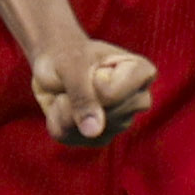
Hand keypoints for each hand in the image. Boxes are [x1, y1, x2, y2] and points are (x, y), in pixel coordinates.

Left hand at [28, 37, 153, 144]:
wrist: (53, 65)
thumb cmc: (68, 56)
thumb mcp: (72, 65)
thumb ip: (83, 95)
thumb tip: (93, 133)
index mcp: (141, 73)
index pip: (112, 95)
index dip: (90, 83)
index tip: (90, 67)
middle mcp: (138, 100)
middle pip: (104, 116)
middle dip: (78, 100)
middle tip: (75, 79)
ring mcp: (121, 122)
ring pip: (87, 131)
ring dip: (65, 111)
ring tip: (69, 91)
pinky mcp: (101, 138)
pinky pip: (71, 138)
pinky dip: (58, 122)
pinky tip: (64, 106)